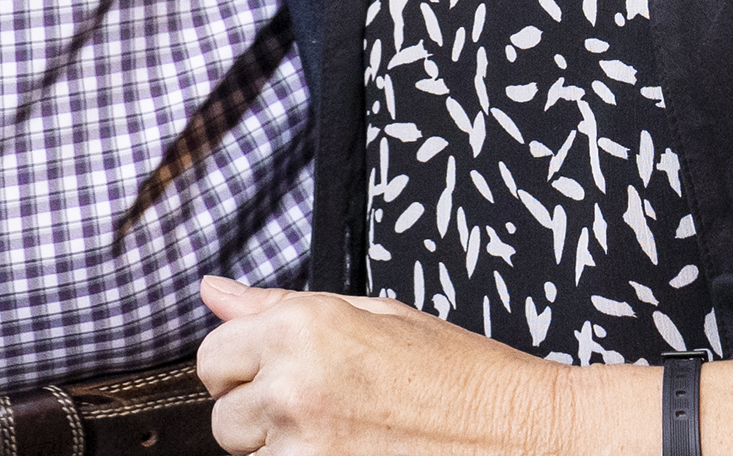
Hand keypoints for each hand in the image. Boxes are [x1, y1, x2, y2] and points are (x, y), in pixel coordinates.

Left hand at [195, 276, 576, 455]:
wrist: (521, 437)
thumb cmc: (457, 371)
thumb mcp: (371, 313)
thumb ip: (279, 305)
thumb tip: (214, 291)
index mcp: (303, 329)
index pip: (211, 357)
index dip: (241, 362)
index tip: (271, 366)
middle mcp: (294, 389)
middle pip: (224, 416)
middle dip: (257, 410)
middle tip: (318, 401)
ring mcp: (307, 451)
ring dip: (280, 448)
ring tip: (342, 430)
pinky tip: (353, 453)